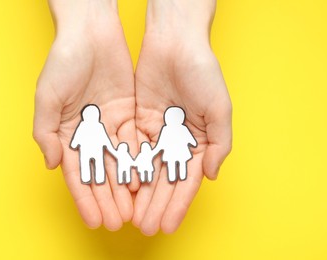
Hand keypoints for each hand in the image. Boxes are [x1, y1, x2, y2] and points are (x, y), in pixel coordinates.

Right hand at [33, 0, 137, 230]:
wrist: (91, 32)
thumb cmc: (64, 61)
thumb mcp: (47, 97)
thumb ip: (46, 132)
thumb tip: (52, 165)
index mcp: (67, 133)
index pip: (77, 174)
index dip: (85, 198)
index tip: (94, 220)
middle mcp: (89, 133)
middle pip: (100, 173)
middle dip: (108, 199)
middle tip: (118, 223)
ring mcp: (110, 126)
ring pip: (119, 163)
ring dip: (125, 188)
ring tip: (133, 210)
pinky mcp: (129, 115)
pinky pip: (135, 143)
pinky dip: (140, 163)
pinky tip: (145, 183)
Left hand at [133, 0, 231, 234]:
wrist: (175, 42)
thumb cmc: (203, 72)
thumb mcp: (219, 108)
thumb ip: (219, 144)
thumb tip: (210, 175)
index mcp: (197, 141)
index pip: (186, 180)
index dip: (177, 204)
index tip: (168, 225)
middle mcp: (175, 141)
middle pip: (163, 179)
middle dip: (155, 205)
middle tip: (145, 227)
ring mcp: (155, 133)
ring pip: (145, 169)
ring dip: (139, 194)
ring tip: (131, 216)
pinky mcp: (136, 121)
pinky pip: (130, 149)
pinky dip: (126, 169)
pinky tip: (120, 188)